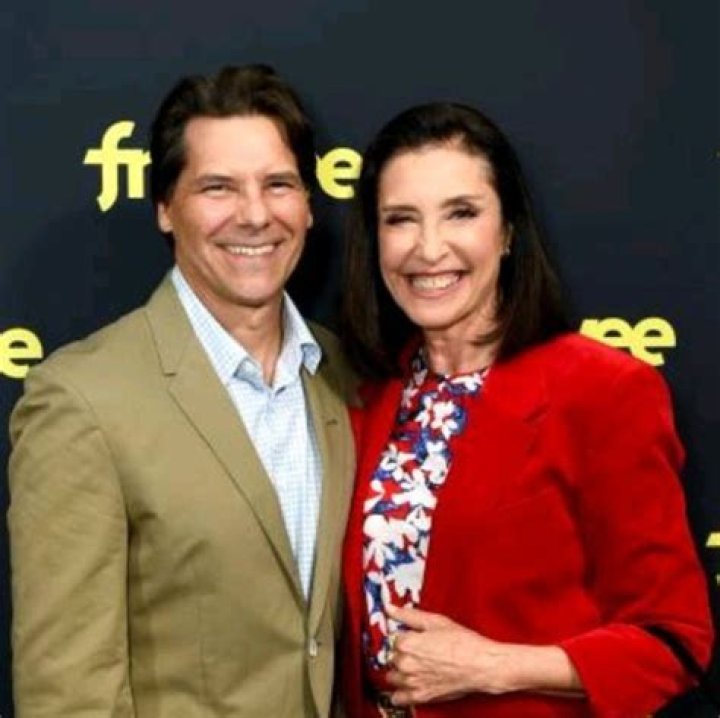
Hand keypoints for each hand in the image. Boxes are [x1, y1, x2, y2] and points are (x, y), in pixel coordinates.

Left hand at [385, 603, 511, 705]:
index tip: (411, 637)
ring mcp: (411, 682)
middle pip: (391, 657)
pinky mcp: (420, 697)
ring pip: (392, 676)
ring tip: (414, 666)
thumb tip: (389, 608)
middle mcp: (405, 663)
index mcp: (406, 643)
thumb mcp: (435, 621)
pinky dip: (400, 692)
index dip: (403, 636)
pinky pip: (397, 698)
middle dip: (401, 653)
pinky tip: (408, 684)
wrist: (481, 665)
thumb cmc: (462, 642)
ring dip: (399, 671)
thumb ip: (407, 615)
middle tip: (417, 651)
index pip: (392, 638)